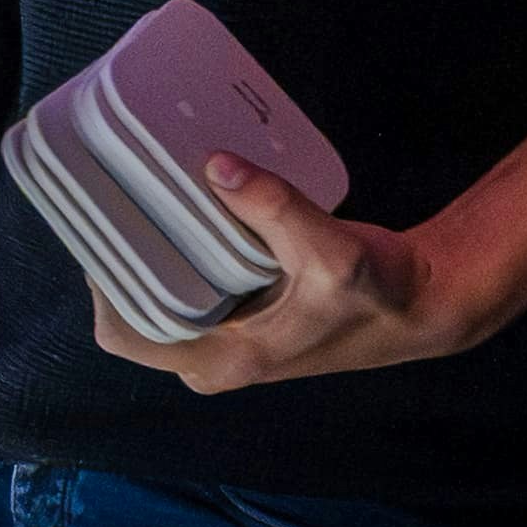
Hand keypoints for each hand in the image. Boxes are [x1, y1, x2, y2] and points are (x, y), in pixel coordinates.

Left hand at [105, 155, 526, 392]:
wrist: (424, 303)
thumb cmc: (381, 291)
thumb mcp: (334, 251)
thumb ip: (277, 210)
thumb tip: (217, 167)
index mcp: (225, 359)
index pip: (125, 334)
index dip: (102, 284)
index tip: (102, 225)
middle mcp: (216, 357)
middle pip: (134, 312)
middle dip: (121, 258)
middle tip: (118, 194)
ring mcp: (230, 339)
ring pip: (161, 297)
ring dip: (149, 252)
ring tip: (141, 190)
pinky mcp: (246, 316)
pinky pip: (190, 285)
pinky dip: (181, 248)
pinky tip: (183, 200)